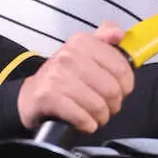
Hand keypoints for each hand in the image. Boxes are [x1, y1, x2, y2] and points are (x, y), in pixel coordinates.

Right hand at [18, 22, 134, 132]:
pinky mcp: (48, 96)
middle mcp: (68, 55)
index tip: (118, 88)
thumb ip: (104, 40)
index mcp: (81, 42)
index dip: (125, 85)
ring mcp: (56, 75)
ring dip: (99, 117)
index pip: (122, 68)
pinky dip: (86, 124)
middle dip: (112, 105)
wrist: (31, 94)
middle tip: (104, 104)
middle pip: (112, 90)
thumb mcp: (83, 53)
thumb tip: (119, 33)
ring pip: (99, 107)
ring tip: (92, 113)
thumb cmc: (64, 76)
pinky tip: (81, 120)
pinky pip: (83, 118)